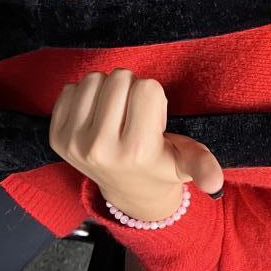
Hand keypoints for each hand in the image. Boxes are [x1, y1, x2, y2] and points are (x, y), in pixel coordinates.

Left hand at [50, 69, 222, 221]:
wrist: (127, 191)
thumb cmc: (160, 166)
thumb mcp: (186, 165)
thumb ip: (203, 167)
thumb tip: (215, 183)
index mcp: (136, 150)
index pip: (147, 87)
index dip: (153, 96)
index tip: (152, 118)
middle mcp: (101, 148)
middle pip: (119, 78)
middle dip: (131, 88)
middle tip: (133, 114)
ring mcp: (74, 143)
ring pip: (93, 80)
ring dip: (107, 89)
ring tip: (115, 113)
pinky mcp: (55, 137)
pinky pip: (69, 90)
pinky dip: (85, 96)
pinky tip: (96, 116)